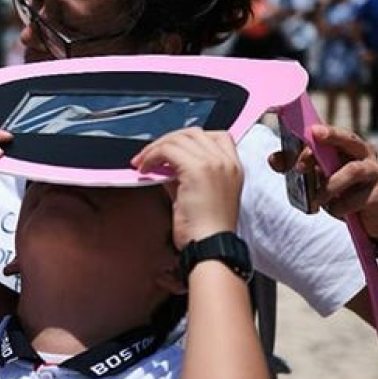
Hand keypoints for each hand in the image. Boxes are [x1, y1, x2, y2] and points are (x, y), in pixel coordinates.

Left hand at [131, 129, 242, 249]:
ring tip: (144, 162)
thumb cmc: (204, 229)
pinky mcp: (198, 170)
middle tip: (150, 154)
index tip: (171, 150)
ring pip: (179, 138)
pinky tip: (145, 168)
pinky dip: (152, 155)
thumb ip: (183, 174)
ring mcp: (214, 163)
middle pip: (193, 133)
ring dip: (156, 147)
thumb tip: (163, 165)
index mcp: (233, 166)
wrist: (210, 245)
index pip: (215, 136)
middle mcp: (227, 161)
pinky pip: (168, 150)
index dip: (188, 139)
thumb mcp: (195, 193)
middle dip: (168, 140)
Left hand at [268, 125, 377, 242]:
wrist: (375, 221)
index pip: (330, 135)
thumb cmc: (345, 194)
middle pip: (349, 139)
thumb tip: (272, 159)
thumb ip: (299, 168)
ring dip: (330, 185)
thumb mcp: (320, 179)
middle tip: (315, 136)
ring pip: (352, 170)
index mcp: (349, 147)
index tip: (302, 137)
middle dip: (331, 137)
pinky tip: (336, 211)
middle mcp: (365, 154)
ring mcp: (375, 172)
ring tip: (317, 200)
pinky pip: (356, 199)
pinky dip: (340, 206)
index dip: (313, 137)